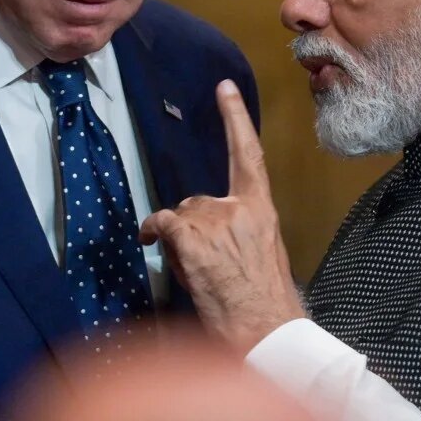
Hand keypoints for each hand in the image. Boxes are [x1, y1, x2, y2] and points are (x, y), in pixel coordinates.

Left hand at [140, 80, 306, 352]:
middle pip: (197, 200)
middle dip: (192, 228)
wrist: (266, 332)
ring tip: (197, 273)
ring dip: (179, 241)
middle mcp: (241, 208)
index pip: (248, 156)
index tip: (223, 88)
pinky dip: (155, 233)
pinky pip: (163, 223)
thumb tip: (208, 232)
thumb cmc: (265, 305)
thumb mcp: (264, 255)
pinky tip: (154, 245)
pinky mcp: (194, 238)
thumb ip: (240, 231)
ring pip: (180, 217)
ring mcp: (217, 221)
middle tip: (203, 263)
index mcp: (263, 210)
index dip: (234, 119)